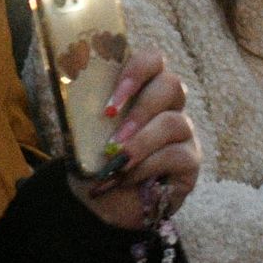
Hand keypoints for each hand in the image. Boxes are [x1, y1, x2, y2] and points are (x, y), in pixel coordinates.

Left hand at [74, 52, 198, 229]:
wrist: (101, 202)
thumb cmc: (94, 160)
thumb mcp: (82, 132)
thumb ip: (84, 110)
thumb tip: (71, 91)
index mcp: (142, 88)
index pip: (153, 60)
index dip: (136, 70)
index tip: (112, 99)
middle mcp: (168, 105)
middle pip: (171, 85)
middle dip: (140, 107)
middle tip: (113, 127)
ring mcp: (183, 132)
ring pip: (174, 122)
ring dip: (141, 140)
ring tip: (117, 158)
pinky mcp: (190, 160)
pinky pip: (177, 154)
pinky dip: (147, 165)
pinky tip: (128, 176)